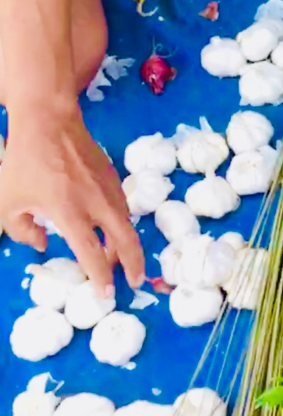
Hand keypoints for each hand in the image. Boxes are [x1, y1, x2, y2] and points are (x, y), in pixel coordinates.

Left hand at [0, 106, 144, 295]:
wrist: (49, 121)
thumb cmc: (24, 162)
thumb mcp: (8, 202)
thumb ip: (23, 231)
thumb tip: (44, 245)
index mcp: (68, 212)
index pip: (91, 253)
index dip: (100, 277)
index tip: (106, 294)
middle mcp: (96, 203)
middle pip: (125, 240)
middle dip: (134, 265)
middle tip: (135, 281)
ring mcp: (109, 189)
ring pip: (125, 224)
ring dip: (124, 245)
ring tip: (117, 259)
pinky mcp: (113, 178)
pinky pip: (121, 208)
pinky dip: (119, 224)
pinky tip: (110, 229)